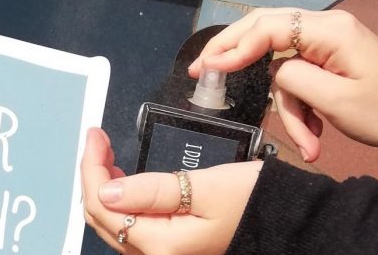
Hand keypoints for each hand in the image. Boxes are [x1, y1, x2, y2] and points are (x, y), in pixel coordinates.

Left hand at [81, 128, 261, 254]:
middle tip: (99, 140)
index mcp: (162, 247)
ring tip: (108, 156)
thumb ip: (152, 190)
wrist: (286, 222)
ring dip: (105, 189)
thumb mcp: (204, 187)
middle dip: (93, 177)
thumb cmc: (252, 201)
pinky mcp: (170, 250)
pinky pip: (131, 228)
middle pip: (101, 219)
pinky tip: (125, 181)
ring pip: (113, 226)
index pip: (102, 207)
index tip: (95, 135)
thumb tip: (106, 191)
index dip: (91, 168)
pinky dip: (121, 202)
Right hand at [188, 8, 377, 160]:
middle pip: (263, 29)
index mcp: (329, 30)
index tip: (208, 69)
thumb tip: (271, 71)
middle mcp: (323, 27)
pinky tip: (314, 135)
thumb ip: (293, 79)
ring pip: (280, 66)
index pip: (268, 27)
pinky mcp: (326, 58)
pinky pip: (296, 77)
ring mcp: (324, 41)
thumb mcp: (337, 101)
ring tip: (309, 143)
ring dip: (288, 108)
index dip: (233, 46)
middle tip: (200, 72)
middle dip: (232, 53)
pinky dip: (299, 107)